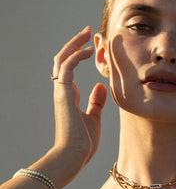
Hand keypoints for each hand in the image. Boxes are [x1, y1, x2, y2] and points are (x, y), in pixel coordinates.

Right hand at [52, 27, 106, 175]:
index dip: (80, 55)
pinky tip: (88, 51)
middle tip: (87, 32)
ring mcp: (62, 92)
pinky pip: (66, 69)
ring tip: (87, 34)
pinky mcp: (63, 94)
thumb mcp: (94, 118)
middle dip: (75, 44)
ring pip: (62, 60)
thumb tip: (101, 86)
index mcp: (70, 95)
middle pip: (64, 60)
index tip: (92, 46)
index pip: (71, 68)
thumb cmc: (83, 142)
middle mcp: (64, 90)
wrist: (74, 156)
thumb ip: (96, 102)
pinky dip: (76, 57)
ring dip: (74, 45)